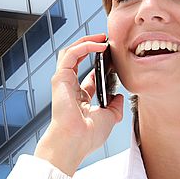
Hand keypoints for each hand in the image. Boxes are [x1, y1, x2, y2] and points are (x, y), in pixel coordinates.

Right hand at [35, 33, 124, 174]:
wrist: (75, 142)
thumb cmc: (86, 136)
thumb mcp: (110, 118)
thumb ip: (115, 106)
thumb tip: (119, 97)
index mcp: (79, 99)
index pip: (89, 76)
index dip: (102, 65)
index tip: (115, 58)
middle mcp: (70, 89)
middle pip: (78, 59)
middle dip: (91, 46)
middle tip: (107, 40)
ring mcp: (64, 82)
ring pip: (71, 52)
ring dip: (86, 41)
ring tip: (103, 37)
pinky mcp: (60, 78)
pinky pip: (71, 54)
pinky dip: (85, 45)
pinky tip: (99, 44)